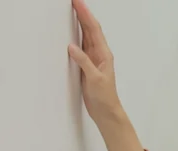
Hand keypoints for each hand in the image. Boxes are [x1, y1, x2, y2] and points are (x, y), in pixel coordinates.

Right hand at [68, 0, 122, 124]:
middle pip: (90, 29)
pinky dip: (75, 36)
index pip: (94, 29)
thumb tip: (72, 47)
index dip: (86, 14)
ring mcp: (93, 59)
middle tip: (74, 1)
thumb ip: (84, 62)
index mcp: (104, 54)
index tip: (78, 2)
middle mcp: (99, 54)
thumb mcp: (95, 79)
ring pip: (85, 36)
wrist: (106, 112)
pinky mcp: (87, 66)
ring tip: (73, 10)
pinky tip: (70, 32)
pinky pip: (80, 47)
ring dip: (79, 22)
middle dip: (82, 13)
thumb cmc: (105, 98)